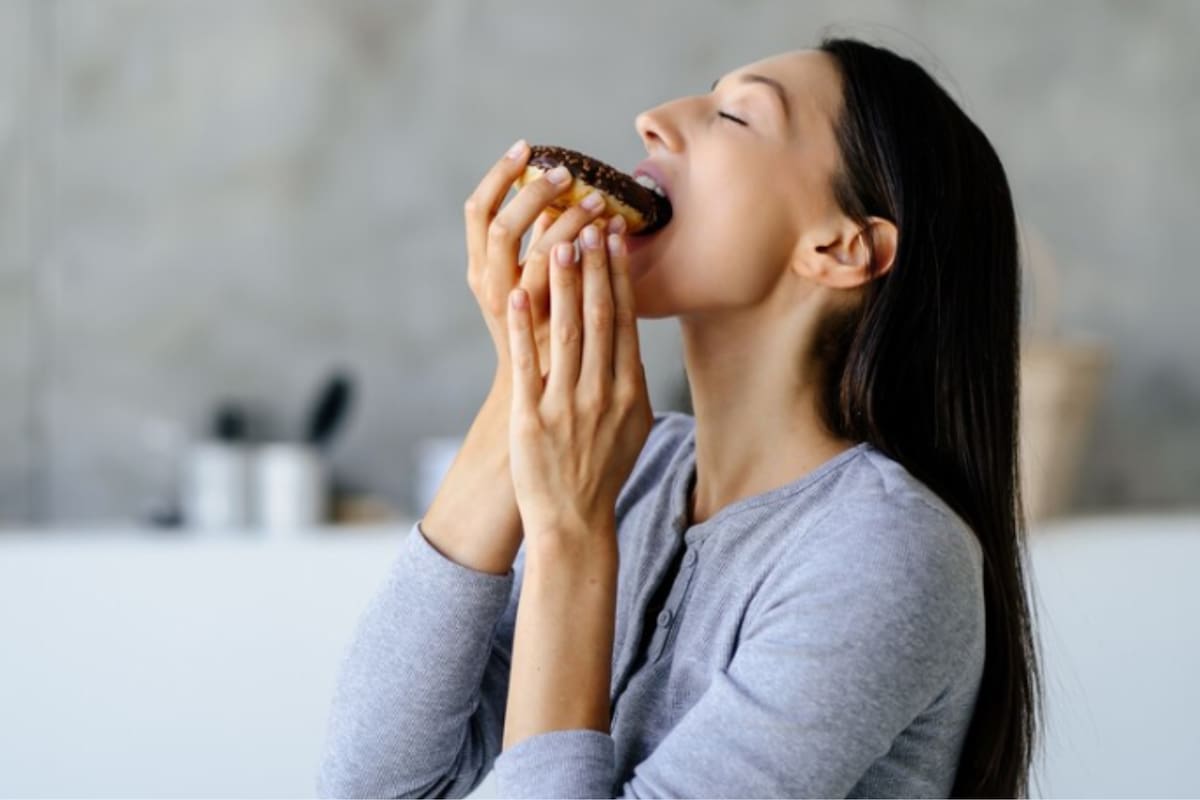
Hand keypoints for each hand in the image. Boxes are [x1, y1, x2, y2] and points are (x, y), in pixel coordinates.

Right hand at [464, 139, 623, 385]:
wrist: (536, 408)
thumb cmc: (537, 345)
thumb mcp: (526, 294)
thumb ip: (537, 249)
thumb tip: (559, 194)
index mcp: (480, 273)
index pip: (477, 212)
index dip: (498, 176)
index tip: (526, 147)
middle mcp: (490, 290)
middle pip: (502, 227)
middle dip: (534, 193)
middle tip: (567, 172)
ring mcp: (516, 315)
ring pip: (539, 256)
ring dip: (569, 221)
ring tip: (600, 201)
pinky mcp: (545, 334)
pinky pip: (566, 289)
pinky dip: (587, 260)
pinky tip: (610, 239)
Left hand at [505, 222, 653, 546]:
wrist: (575, 521)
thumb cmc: (602, 471)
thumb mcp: (631, 426)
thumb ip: (632, 382)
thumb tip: (631, 342)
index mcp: (627, 390)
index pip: (623, 321)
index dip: (619, 276)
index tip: (615, 238)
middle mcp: (601, 392)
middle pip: (598, 316)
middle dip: (594, 266)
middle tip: (589, 221)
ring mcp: (567, 405)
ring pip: (566, 332)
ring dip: (562, 284)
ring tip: (557, 242)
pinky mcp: (532, 419)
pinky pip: (528, 364)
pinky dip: (523, 328)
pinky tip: (518, 294)